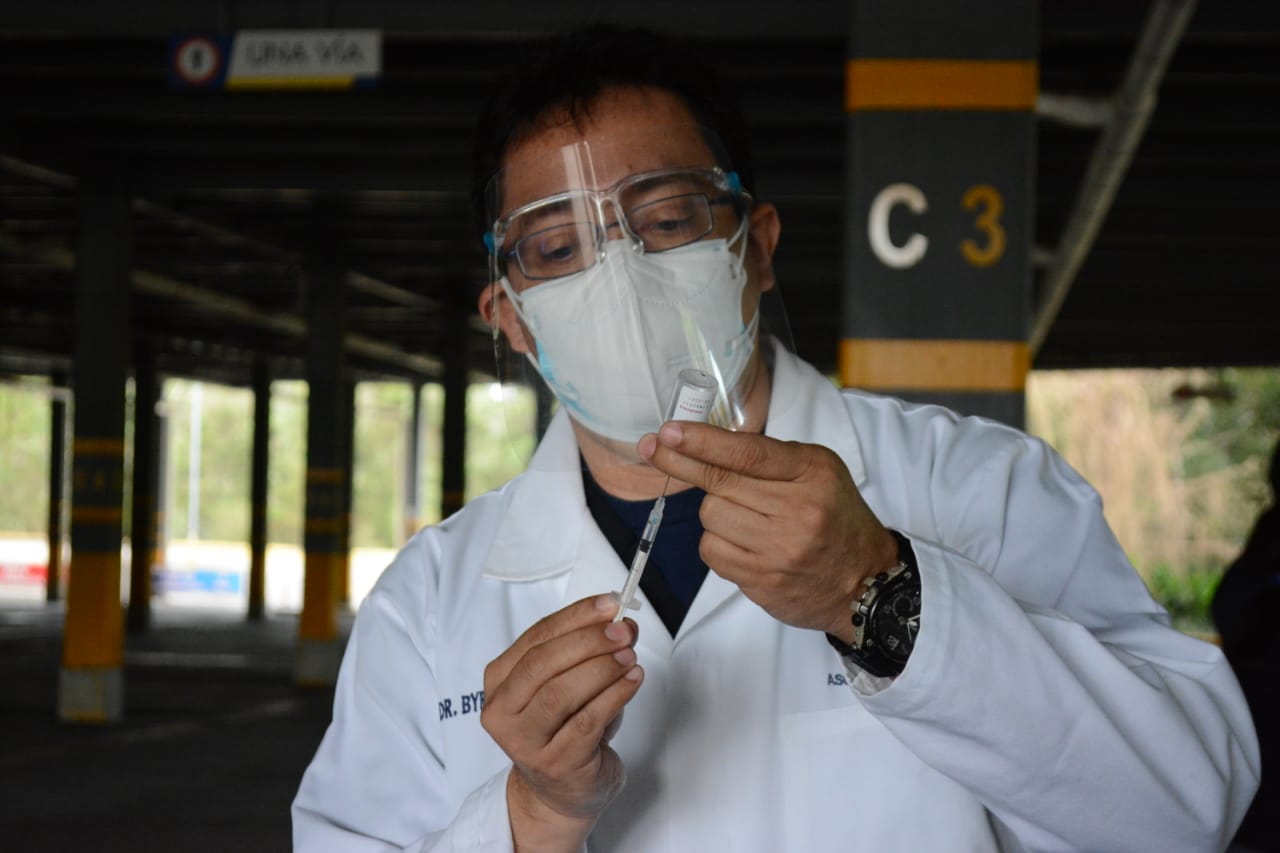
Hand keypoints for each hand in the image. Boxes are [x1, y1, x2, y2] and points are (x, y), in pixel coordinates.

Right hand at [481, 595, 643, 850]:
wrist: (561, 792)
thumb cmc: (565, 728)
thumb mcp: (570, 683)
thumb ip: (589, 650)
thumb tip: (621, 622)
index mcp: (499, 682)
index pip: (535, 639)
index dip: (575, 617)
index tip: (609, 604)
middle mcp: (502, 713)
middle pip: (542, 664)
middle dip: (588, 641)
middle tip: (623, 631)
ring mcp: (525, 743)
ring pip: (560, 693)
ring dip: (601, 668)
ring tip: (629, 656)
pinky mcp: (556, 765)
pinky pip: (587, 722)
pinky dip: (614, 696)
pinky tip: (632, 680)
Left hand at [638, 421, 897, 641]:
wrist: (865, 581)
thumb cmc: (835, 517)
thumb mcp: (820, 472)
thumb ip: (772, 457)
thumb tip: (708, 445)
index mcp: (813, 474)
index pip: (748, 454)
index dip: (702, 441)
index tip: (669, 431)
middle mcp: (798, 511)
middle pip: (719, 484)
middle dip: (680, 463)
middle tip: (653, 447)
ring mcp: (779, 551)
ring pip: (710, 518)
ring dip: (714, 512)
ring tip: (742, 516)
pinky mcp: (762, 582)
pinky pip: (712, 553)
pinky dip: (717, 543)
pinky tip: (741, 543)